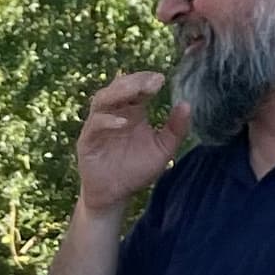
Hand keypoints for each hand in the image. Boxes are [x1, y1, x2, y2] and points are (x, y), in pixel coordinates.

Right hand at [75, 70, 186, 215]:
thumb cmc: (137, 170)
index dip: (146, 80)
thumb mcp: (163, 150)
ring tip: (137, 91)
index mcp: (132, 111)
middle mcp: (114, 113)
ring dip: (119, 92)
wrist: (116, 195)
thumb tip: (187, 104)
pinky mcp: (87, 140)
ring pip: (102, 99)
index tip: (161, 80)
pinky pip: (94, 125)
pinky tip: (123, 122)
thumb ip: (175, 129)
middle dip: (135, 81)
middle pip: (119, 87)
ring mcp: (98, 125)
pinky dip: (107, 121)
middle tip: (152, 82)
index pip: (137, 87)